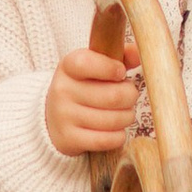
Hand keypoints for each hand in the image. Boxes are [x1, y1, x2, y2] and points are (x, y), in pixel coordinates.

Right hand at [44, 31, 140, 158]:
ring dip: (127, 117)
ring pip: (114, 120)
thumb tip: (138, 51)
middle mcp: (62, 90)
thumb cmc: (85, 86)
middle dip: (130, 96)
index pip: (88, 63)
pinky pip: (107, 140)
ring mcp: (64, 116)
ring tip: (123, 112)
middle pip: (114, 96)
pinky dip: (119, 136)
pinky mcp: (69, 139)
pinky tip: (116, 129)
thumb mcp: (95, 65)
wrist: (54, 117)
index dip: (111, 68)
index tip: (121, 73)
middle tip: (129, 96)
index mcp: (68, 66)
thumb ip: (120, 56)